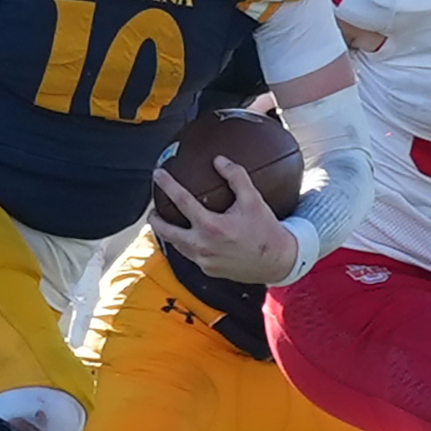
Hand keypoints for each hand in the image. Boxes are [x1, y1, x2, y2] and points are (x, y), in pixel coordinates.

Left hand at [150, 156, 298, 282]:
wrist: (277, 262)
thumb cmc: (266, 230)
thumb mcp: (254, 200)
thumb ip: (236, 177)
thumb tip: (219, 160)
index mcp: (212, 226)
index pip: (182, 201)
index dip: (168, 185)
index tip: (158, 175)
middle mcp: (203, 246)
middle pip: (167, 231)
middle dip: (156, 220)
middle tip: (153, 210)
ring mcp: (204, 260)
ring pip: (176, 246)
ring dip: (167, 233)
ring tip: (165, 223)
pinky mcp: (208, 270)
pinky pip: (190, 255)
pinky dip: (184, 244)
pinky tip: (187, 237)